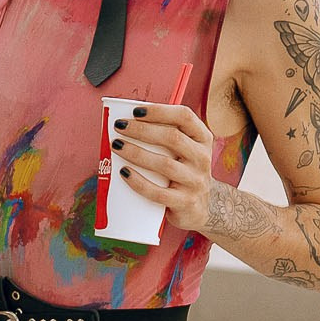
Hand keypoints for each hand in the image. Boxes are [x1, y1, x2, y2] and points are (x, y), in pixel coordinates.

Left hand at [111, 102, 217, 232]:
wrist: (198, 210)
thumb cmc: (182, 172)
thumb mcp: (184, 151)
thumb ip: (165, 136)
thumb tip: (126, 121)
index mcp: (202, 139)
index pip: (185, 117)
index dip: (160, 111)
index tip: (135, 111)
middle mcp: (202, 158)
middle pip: (173, 138)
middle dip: (142, 130)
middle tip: (119, 127)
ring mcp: (196, 182)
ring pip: (165, 164)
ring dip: (137, 153)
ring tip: (117, 146)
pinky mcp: (185, 203)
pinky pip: (159, 193)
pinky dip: (139, 182)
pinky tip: (124, 173)